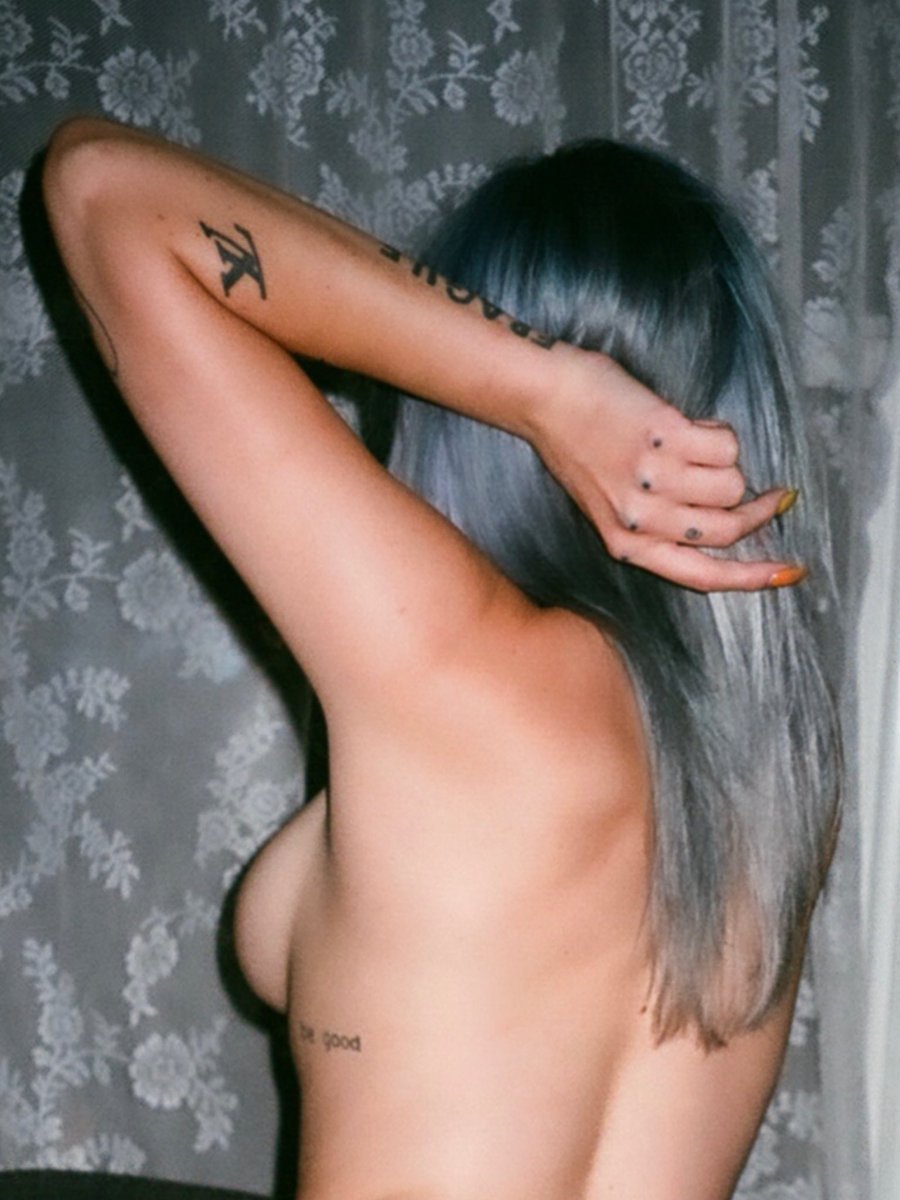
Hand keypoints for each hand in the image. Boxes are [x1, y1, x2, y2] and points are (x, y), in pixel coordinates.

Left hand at [529, 349, 803, 592]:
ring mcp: (653, 478)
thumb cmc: (577, 445)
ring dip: (727, 463)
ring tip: (694, 445)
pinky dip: (718, 432)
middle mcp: (640, 519)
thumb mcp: (609, 504)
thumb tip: (726, 521)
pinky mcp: (664, 437)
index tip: (787, 572)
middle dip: (758, 510)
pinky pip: (725, 445)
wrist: (543, 398)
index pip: (701, 576)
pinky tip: (688, 424)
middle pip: (728, 530)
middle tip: (770, 494)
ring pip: (732, 484)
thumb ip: (656, 523)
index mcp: (626, 545)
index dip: (751, 577)